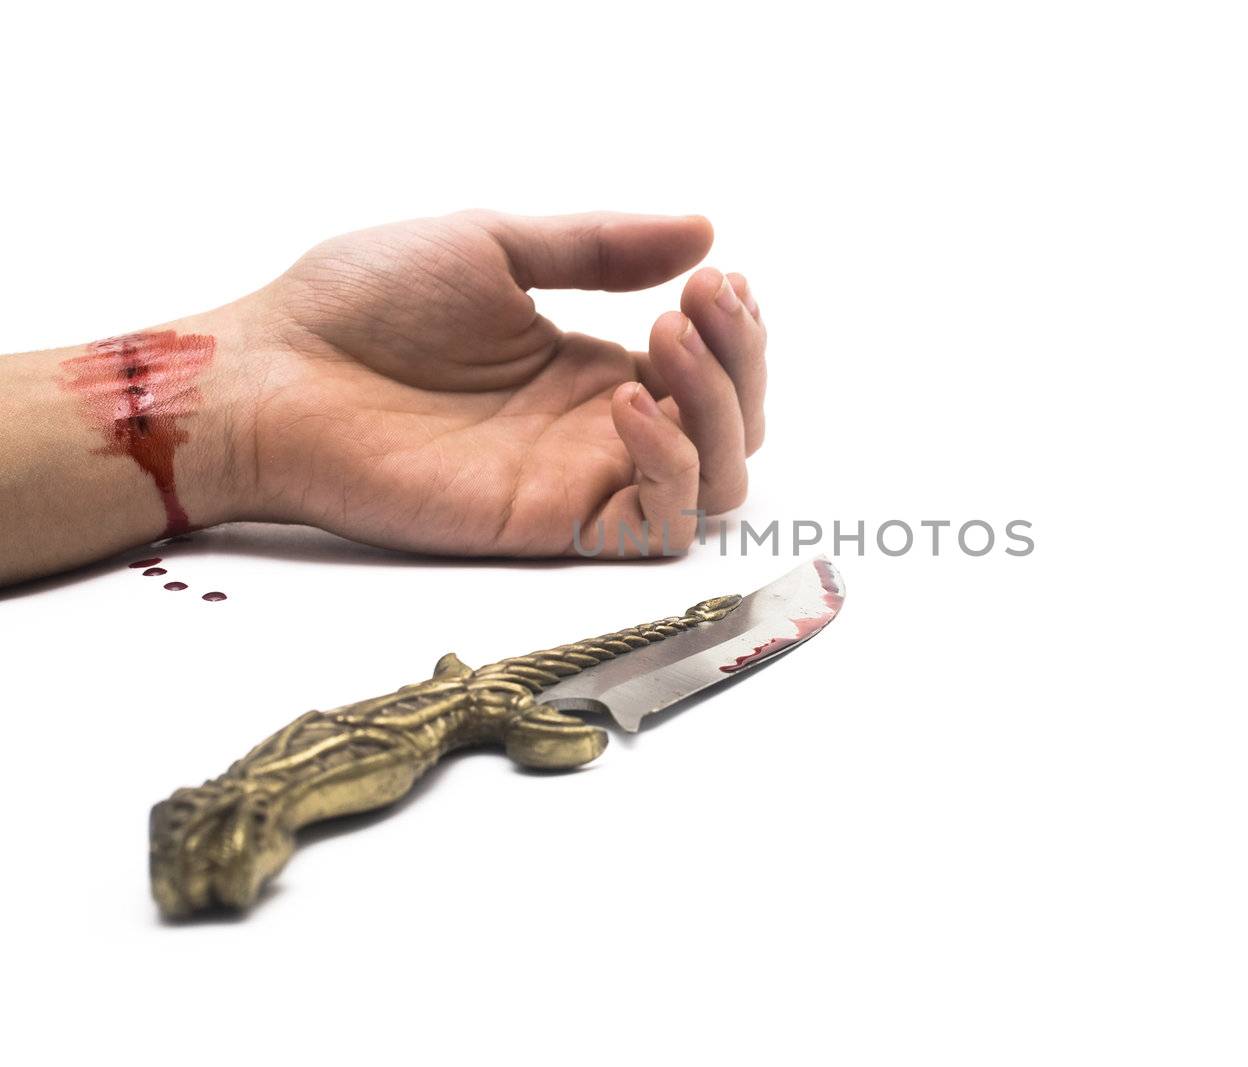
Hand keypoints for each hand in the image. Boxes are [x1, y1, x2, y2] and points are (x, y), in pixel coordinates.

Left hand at [235, 210, 765, 556]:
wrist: (273, 375)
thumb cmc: (359, 305)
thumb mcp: (493, 245)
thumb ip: (598, 247)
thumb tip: (703, 229)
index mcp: (589, 369)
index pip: (710, 371)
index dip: (736, 330)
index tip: (716, 274)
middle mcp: (598, 431)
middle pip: (733, 428)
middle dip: (741, 362)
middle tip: (699, 301)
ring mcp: (580, 480)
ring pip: (717, 483)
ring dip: (719, 408)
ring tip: (663, 339)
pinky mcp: (550, 526)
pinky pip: (655, 526)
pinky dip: (672, 467)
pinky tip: (625, 403)